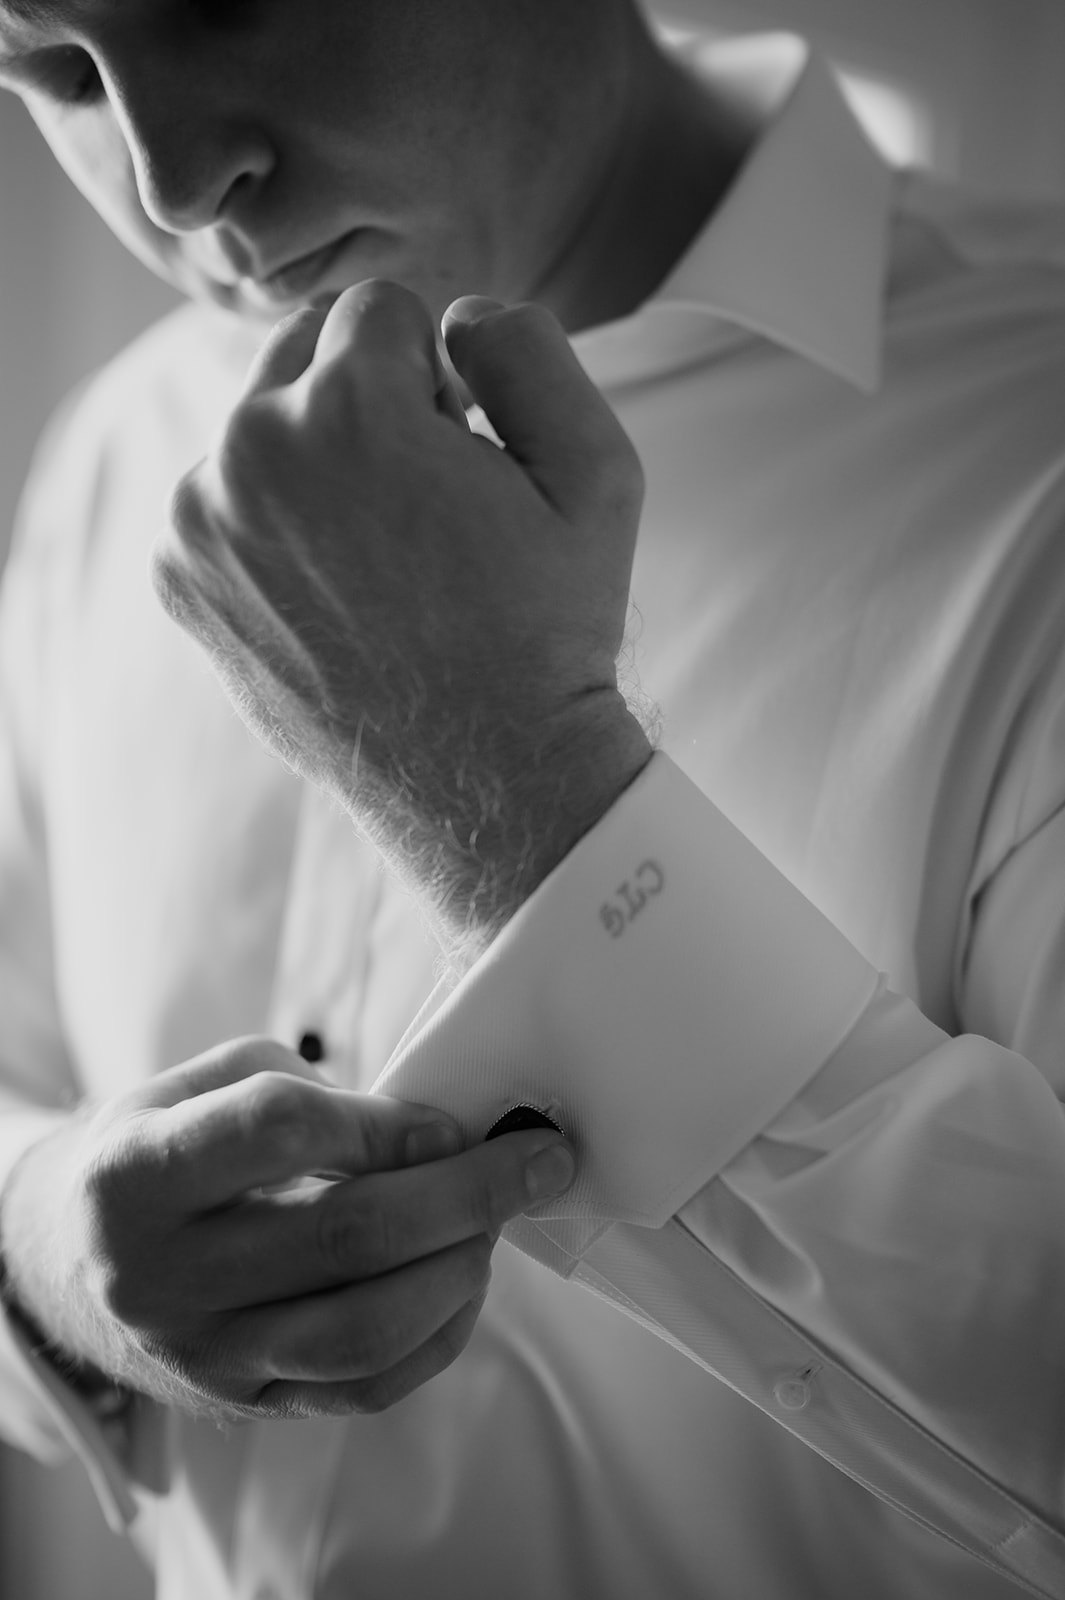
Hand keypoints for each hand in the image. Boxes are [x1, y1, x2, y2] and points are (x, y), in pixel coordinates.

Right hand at [0, 1038, 573, 1418]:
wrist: (76, 1260)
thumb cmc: (161, 1148)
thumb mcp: (195, 1084)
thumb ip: (297, 1088)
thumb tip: (428, 1126)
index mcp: (138, 1174)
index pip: (279, 1132)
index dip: (383, 1121)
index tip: (448, 1117)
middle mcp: (163, 1275)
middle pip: (344, 1238)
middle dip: (465, 1193)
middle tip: (538, 1159)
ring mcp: (205, 1354)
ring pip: (363, 1331)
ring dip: (461, 1269)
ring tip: (498, 1221)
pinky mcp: (247, 1404)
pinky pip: (365, 1389)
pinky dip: (439, 1335)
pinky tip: (466, 1279)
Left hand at [153, 281, 652, 950]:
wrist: (485, 775)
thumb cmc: (549, 626)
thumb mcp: (597, 469)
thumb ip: (527, 344)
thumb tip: (455, 312)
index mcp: (350, 407)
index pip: (379, 308)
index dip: (438, 374)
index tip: (461, 453)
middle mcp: (252, 451)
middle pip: (300, 348)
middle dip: (363, 395)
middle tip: (422, 498)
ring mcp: (203, 521)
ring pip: (260, 425)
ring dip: (314, 458)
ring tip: (382, 553)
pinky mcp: (181, 578)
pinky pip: (225, 499)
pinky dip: (271, 523)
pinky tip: (335, 590)